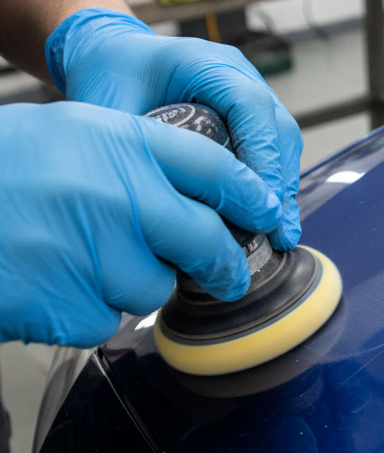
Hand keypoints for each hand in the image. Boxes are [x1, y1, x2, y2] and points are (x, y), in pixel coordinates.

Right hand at [0, 101, 283, 346]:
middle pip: (205, 240)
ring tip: (74, 259)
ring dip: (130, 283)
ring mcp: (99, 253)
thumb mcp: (65, 133)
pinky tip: (47, 283)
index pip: (212, 166)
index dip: (248, 193)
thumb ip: (130, 157)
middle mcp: (120, 195)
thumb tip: (192, 194)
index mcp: (118, 142)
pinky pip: (105, 319)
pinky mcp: (74, 307)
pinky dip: (84, 311)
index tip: (266, 211)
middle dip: (221, 264)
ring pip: (155, 286)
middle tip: (226, 276)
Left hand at [45, 8, 301, 250]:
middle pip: (278, 126)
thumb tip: (156, 200)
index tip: (260, 201)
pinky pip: (274, 146)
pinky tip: (266, 216)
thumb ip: (133, 145)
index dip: (262, 154)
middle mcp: (236, 74)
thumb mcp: (110, 107)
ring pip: (284, 139)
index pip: (250, 105)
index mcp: (204, 62)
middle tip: (278, 231)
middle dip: (280, 182)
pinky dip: (274, 181)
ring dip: (283, 187)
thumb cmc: (110, 72)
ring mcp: (249, 91)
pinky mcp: (250, 113)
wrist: (112, 52)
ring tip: (280, 234)